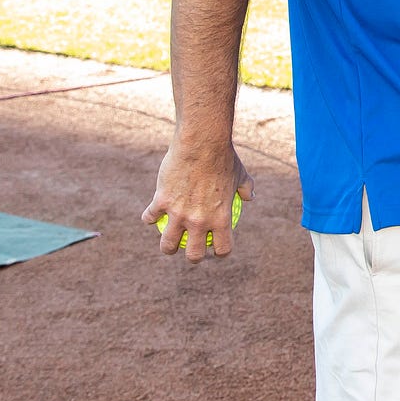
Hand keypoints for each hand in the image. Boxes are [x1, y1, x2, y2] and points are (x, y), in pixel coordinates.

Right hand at [144, 140, 253, 262]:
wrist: (202, 143)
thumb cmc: (223, 157)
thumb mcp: (240, 173)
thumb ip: (246, 188)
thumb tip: (249, 197)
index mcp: (221, 218)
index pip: (222, 248)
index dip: (221, 252)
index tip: (217, 249)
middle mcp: (199, 221)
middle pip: (193, 254)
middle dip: (193, 257)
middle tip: (190, 249)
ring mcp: (178, 213)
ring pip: (167, 244)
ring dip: (167, 246)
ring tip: (168, 241)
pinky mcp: (161, 201)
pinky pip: (150, 217)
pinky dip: (149, 217)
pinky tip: (151, 213)